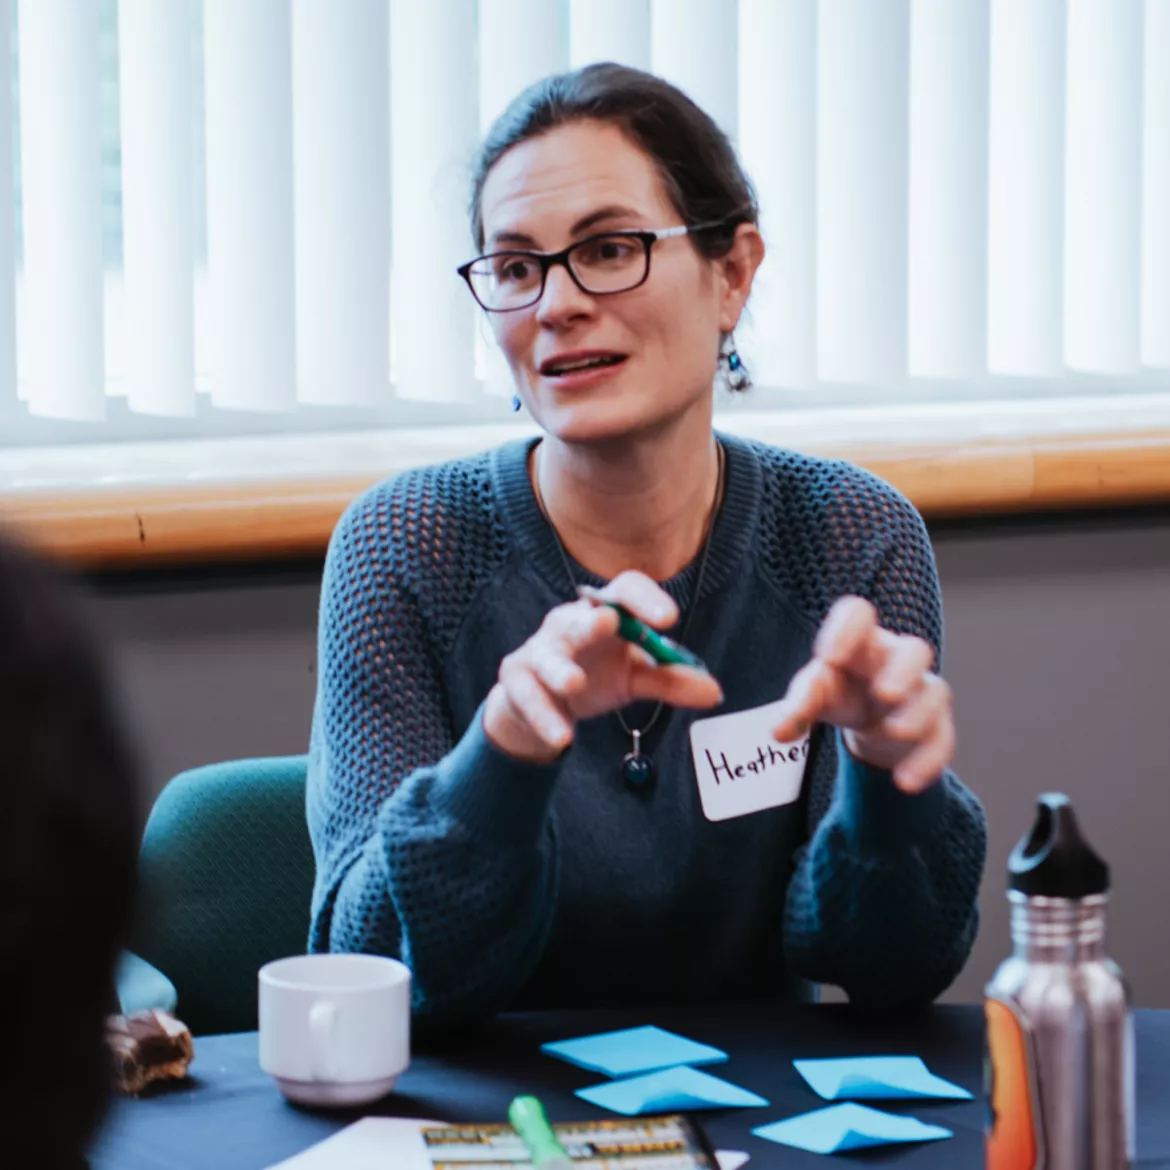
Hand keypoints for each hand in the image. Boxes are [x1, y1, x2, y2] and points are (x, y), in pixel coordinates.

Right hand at [483, 570, 722, 764]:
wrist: (539, 705)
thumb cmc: (594, 676)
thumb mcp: (635, 678)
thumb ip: (671, 681)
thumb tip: (715, 692)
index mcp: (604, 613)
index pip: (625, 591)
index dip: (645, 599)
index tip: (670, 619)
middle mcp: (569, 624)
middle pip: (581, 618)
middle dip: (593, 621)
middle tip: (609, 622)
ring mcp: (540, 650)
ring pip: (548, 657)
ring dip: (560, 669)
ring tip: (574, 684)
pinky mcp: (516, 677)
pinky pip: (527, 694)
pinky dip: (543, 715)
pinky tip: (561, 737)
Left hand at [770, 596, 954, 792]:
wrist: (870, 722)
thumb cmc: (839, 693)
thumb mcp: (815, 694)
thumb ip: (797, 708)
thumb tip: (778, 733)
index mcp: (861, 642)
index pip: (859, 614)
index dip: (848, 629)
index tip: (828, 655)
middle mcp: (897, 661)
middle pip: (914, 650)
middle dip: (903, 671)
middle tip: (884, 693)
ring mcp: (921, 693)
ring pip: (935, 692)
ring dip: (918, 714)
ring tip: (893, 732)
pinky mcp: (936, 728)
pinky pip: (941, 740)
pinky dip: (926, 761)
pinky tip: (905, 781)